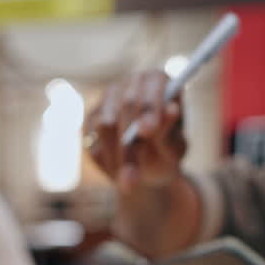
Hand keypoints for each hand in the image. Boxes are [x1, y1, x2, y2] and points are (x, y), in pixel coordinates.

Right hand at [85, 71, 199, 257]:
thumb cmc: (167, 153)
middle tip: (134, 171)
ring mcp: (107, 101)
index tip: (148, 131)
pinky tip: (119, 174)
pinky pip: (92, 140)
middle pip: (125, 104)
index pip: (151, 85)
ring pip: (105, 124)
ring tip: (130, 182)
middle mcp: (131, 85)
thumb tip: (171, 109)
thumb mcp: (175, 147)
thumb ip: (171, 131)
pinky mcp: (90, 120)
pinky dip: (107, 161)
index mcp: (158, 81)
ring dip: (118, 156)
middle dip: (131, 140)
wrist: (148, 169)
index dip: (148, 107)